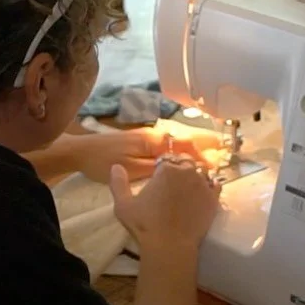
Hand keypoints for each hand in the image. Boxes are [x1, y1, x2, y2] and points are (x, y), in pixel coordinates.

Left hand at [73, 127, 220, 184]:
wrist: (79, 152)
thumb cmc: (102, 162)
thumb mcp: (130, 170)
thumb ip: (156, 167)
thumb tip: (182, 166)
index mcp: (152, 139)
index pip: (184, 142)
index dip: (202, 151)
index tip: (216, 161)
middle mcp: (154, 135)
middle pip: (185, 137)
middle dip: (204, 145)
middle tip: (224, 153)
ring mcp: (149, 138)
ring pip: (178, 140)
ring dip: (195, 147)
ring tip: (214, 156)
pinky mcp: (143, 144)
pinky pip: (170, 145)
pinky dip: (182, 150)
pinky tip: (190, 159)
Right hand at [109, 159, 221, 251]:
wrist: (170, 245)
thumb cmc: (145, 225)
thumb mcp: (123, 204)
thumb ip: (118, 182)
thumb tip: (116, 166)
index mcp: (166, 169)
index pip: (167, 158)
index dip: (164, 166)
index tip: (160, 176)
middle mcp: (187, 171)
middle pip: (186, 161)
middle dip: (180, 167)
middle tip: (175, 182)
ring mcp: (203, 184)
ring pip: (202, 170)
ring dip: (196, 174)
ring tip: (190, 186)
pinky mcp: (214, 198)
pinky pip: (215, 184)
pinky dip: (210, 185)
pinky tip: (204, 193)